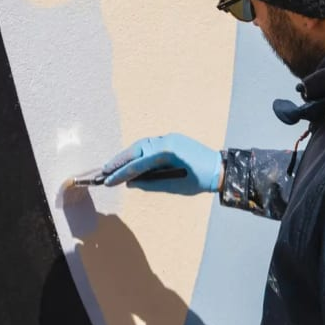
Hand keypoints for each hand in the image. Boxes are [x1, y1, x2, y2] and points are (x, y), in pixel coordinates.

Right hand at [102, 134, 222, 194]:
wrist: (220, 168)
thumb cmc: (200, 180)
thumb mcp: (174, 187)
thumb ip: (151, 184)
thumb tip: (131, 183)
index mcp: (167, 151)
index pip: (138, 163)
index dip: (122, 173)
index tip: (108, 181)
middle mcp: (166, 140)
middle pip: (136, 149)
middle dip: (119, 160)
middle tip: (104, 170)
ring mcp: (169, 138)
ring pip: (142, 145)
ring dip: (128, 155)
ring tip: (113, 166)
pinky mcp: (172, 139)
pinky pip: (151, 145)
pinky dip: (139, 153)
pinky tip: (132, 161)